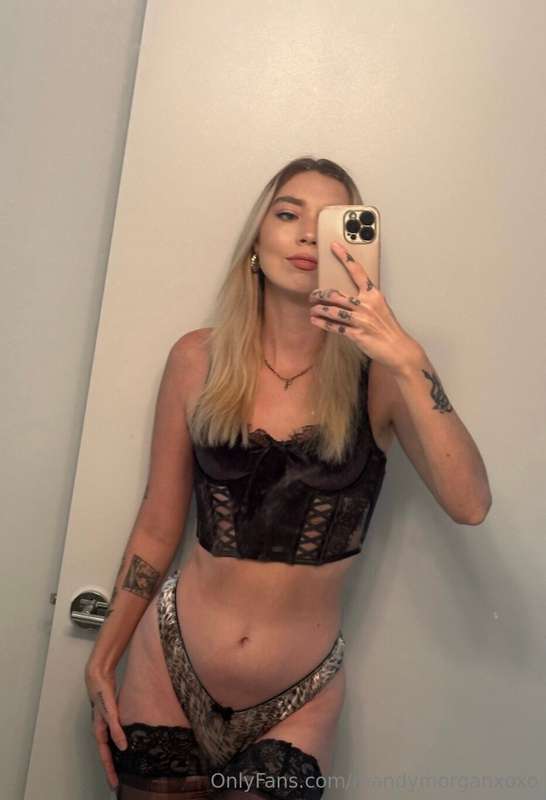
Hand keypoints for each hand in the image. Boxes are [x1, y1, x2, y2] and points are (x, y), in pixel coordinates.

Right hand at [85, 662, 127, 791]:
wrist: (98, 676)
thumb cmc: (102, 694)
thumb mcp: (110, 712)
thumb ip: (116, 729)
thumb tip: (123, 747)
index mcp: (99, 731)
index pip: (105, 756)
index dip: (110, 771)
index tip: (114, 785)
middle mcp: (101, 730)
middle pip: (106, 754)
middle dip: (111, 769)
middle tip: (116, 784)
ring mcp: (104, 724)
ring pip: (109, 746)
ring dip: (114, 758)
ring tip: (121, 769)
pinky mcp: (110, 717)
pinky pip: (113, 735)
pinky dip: (118, 743)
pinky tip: (125, 745)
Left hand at [309, 241, 423, 374]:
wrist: (397, 347)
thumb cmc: (388, 328)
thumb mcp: (380, 307)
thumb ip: (366, 299)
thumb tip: (349, 296)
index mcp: (373, 294)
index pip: (357, 271)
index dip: (345, 257)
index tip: (335, 246)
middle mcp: (366, 305)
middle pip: (336, 294)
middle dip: (320, 295)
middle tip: (313, 296)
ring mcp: (360, 319)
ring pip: (331, 310)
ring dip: (318, 310)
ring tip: (312, 310)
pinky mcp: (356, 334)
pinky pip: (334, 326)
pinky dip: (322, 323)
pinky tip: (315, 321)